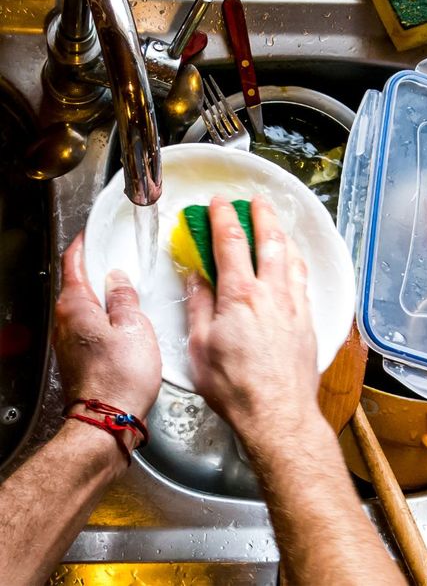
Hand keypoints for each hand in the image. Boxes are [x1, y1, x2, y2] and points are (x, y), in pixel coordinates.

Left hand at [53, 233, 161, 420]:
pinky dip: (104, 315)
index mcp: (75, 306)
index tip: (92, 234)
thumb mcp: (134, 326)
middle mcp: (65, 322)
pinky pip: (90, 325)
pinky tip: (123, 319)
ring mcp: (69, 341)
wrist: (109, 420)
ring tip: (125, 287)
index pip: (72, 264)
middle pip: (76, 284)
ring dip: (101, 294)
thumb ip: (125, 297)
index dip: (83, 245)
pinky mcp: (79, 356)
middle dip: (95, 268)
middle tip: (117, 256)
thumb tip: (118, 279)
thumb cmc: (120, 377)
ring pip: (84, 305)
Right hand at [186, 196, 318, 449]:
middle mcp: (271, 293)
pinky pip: (304, 280)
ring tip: (276, 223)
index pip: (231, 242)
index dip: (224, 217)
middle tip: (256, 200)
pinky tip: (295, 261)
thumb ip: (199, 306)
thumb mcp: (200, 347)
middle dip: (261, 214)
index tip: (218, 203)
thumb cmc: (236, 388)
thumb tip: (196, 277)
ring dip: (282, 234)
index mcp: (240, 296)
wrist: (277, 414)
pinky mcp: (308, 320)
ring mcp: (294, 305)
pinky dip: (297, 261)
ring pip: (292, 257)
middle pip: (269, 240)